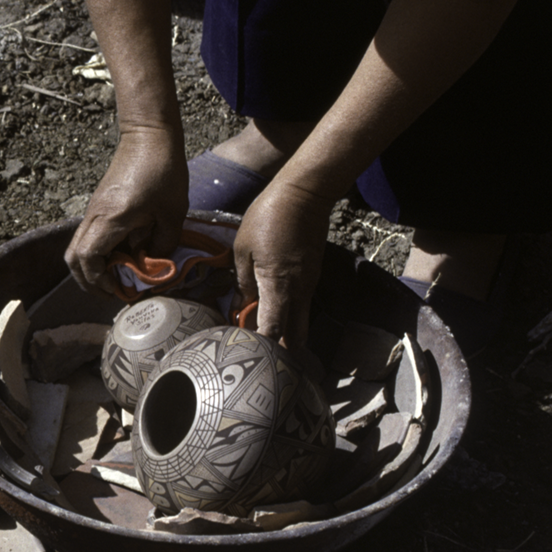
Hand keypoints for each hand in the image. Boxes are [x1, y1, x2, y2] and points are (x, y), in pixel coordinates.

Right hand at [65, 126, 187, 291]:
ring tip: (117, 278)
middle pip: (73, 258)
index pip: (87, 258)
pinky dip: (98, 254)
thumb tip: (151, 266)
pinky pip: (89, 237)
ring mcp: (93, 211)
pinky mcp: (99, 206)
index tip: (119, 290)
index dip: (99, 281)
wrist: (148, 137)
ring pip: (77, 248)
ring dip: (92, 268)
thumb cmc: (163, 171)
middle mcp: (94, 216)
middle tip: (113, 292)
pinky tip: (122, 257)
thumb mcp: (173, 213)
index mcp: (111, 218)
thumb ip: (162, 244)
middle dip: (89, 282)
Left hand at [233, 177, 334, 350]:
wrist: (304, 196)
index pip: (273, 330)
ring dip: (286, 335)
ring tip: (263, 339)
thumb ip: (242, 282)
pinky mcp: (313, 276)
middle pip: (296, 337)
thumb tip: (238, 307)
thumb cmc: (268, 217)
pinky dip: (290, 317)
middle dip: (280, 351)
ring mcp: (310, 285)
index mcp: (278, 285)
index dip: (261, 345)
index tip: (246, 351)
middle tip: (260, 356)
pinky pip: (302, 306)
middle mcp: (299, 291)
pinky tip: (271, 313)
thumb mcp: (243, 248)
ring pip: (301, 323)